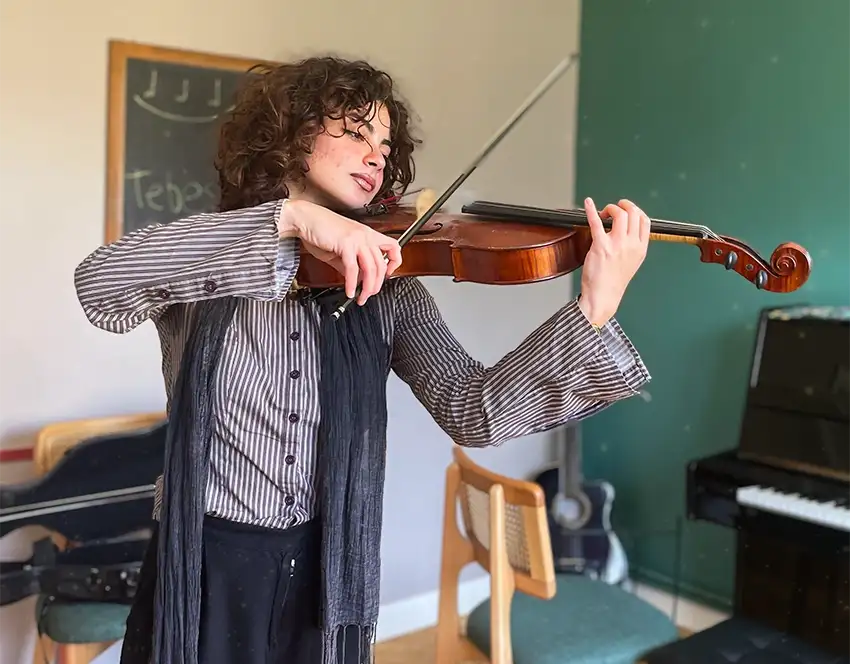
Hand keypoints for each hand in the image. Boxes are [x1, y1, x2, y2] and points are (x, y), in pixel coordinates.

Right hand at [280, 199, 401, 303]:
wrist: (305, 218)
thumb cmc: (320, 230)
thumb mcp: (340, 250)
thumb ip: (351, 263)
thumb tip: (357, 279)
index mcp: (367, 234)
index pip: (393, 246)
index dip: (395, 262)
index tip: (388, 274)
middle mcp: (366, 235)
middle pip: (381, 264)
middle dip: (377, 284)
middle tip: (369, 294)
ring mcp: (357, 238)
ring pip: (371, 268)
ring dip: (367, 287)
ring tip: (361, 297)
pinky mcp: (345, 244)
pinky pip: (353, 269)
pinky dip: (352, 284)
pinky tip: (349, 291)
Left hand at [578, 198, 649, 325]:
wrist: (603, 296)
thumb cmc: (614, 281)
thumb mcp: (632, 262)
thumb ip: (633, 245)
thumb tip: (628, 230)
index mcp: (640, 248)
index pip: (644, 220)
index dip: (635, 210)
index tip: (627, 210)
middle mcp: (631, 245)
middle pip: (633, 213)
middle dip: (623, 206)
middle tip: (613, 209)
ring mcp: (617, 245)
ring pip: (619, 214)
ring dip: (610, 209)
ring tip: (604, 213)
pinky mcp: (600, 246)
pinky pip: (596, 222)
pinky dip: (591, 210)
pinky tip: (588, 203)